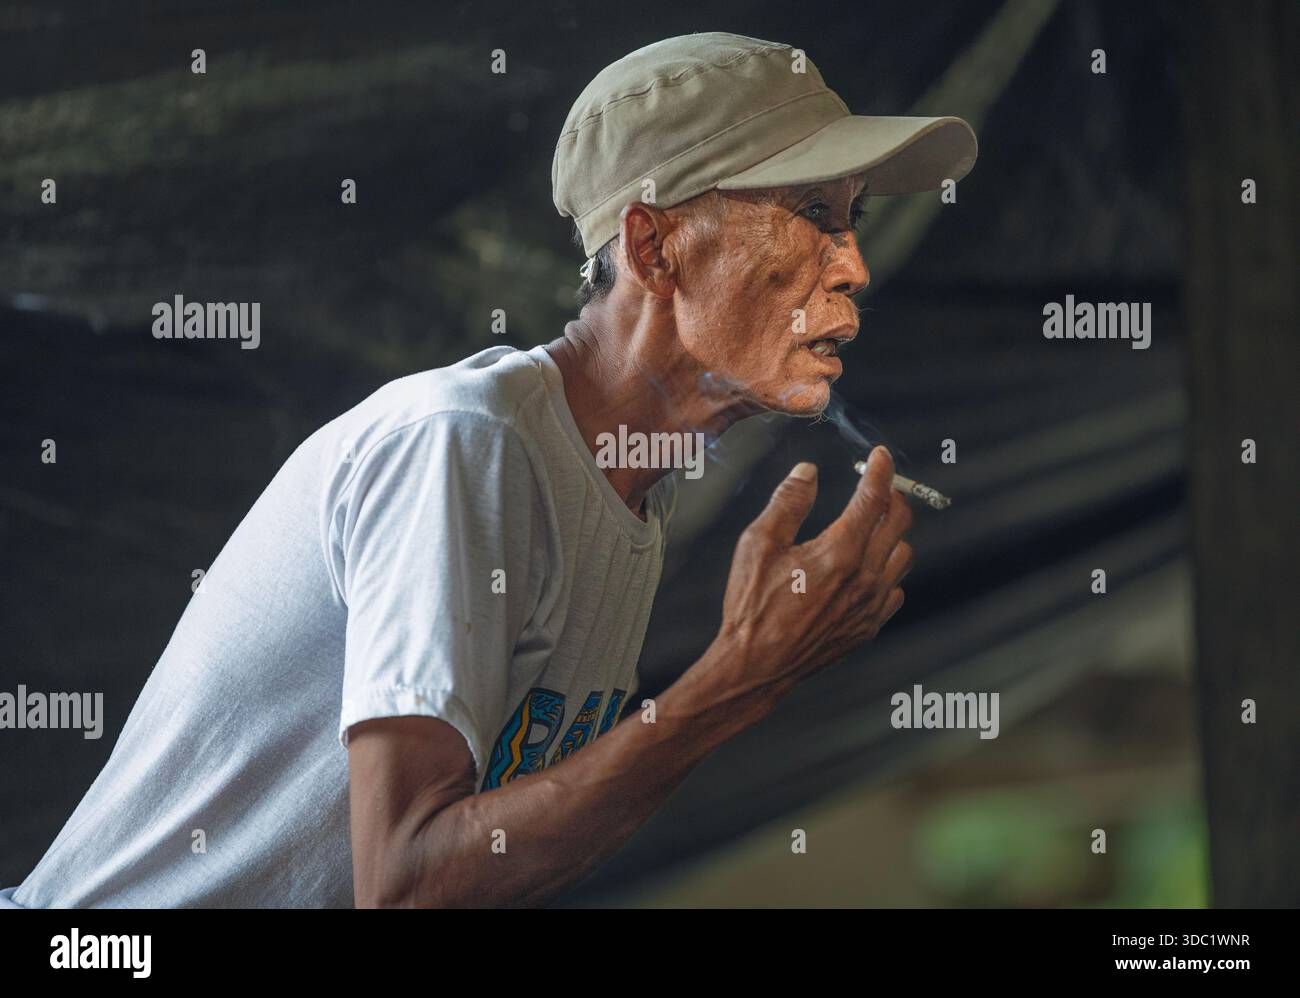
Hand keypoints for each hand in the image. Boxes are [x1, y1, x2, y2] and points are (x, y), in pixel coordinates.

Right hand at [711, 445, 912, 701]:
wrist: (757, 664)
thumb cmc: (752, 606)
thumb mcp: (758, 544)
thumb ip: (788, 502)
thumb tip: (807, 472)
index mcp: (840, 552)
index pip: (873, 498)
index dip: (879, 471)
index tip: (879, 456)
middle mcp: (865, 577)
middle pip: (899, 522)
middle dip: (892, 495)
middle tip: (877, 485)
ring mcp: (871, 605)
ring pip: (904, 556)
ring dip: (893, 533)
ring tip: (873, 524)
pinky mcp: (868, 627)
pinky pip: (895, 590)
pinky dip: (888, 571)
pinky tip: (868, 568)